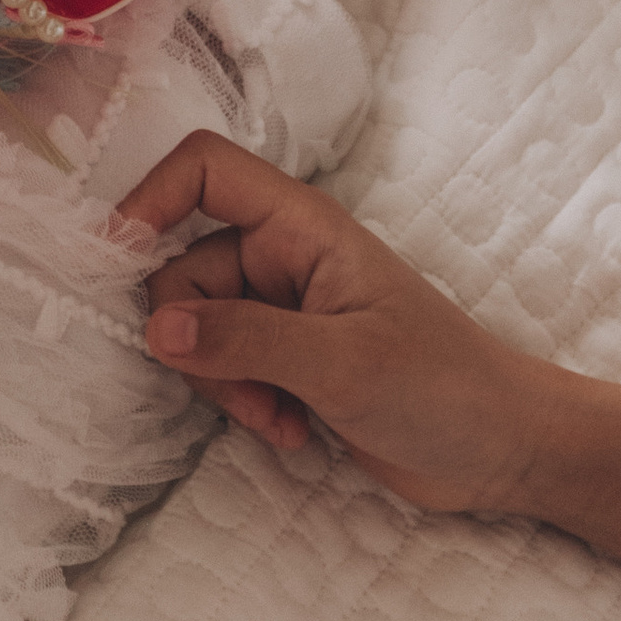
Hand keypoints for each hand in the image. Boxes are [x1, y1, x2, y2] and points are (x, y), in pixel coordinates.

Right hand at [120, 131, 537, 510]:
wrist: (504, 450)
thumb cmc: (444, 388)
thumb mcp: (341, 363)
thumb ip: (244, 340)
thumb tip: (156, 328)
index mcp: (304, 227)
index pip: (206, 171)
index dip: (151, 201)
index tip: (116, 263)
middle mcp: (286, 257)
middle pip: (184, 267)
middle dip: (196, 339)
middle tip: (245, 392)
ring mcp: (284, 310)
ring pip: (198, 327)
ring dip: (222, 383)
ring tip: (278, 419)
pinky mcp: (287, 360)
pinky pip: (224, 367)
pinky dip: (243, 403)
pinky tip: (290, 433)